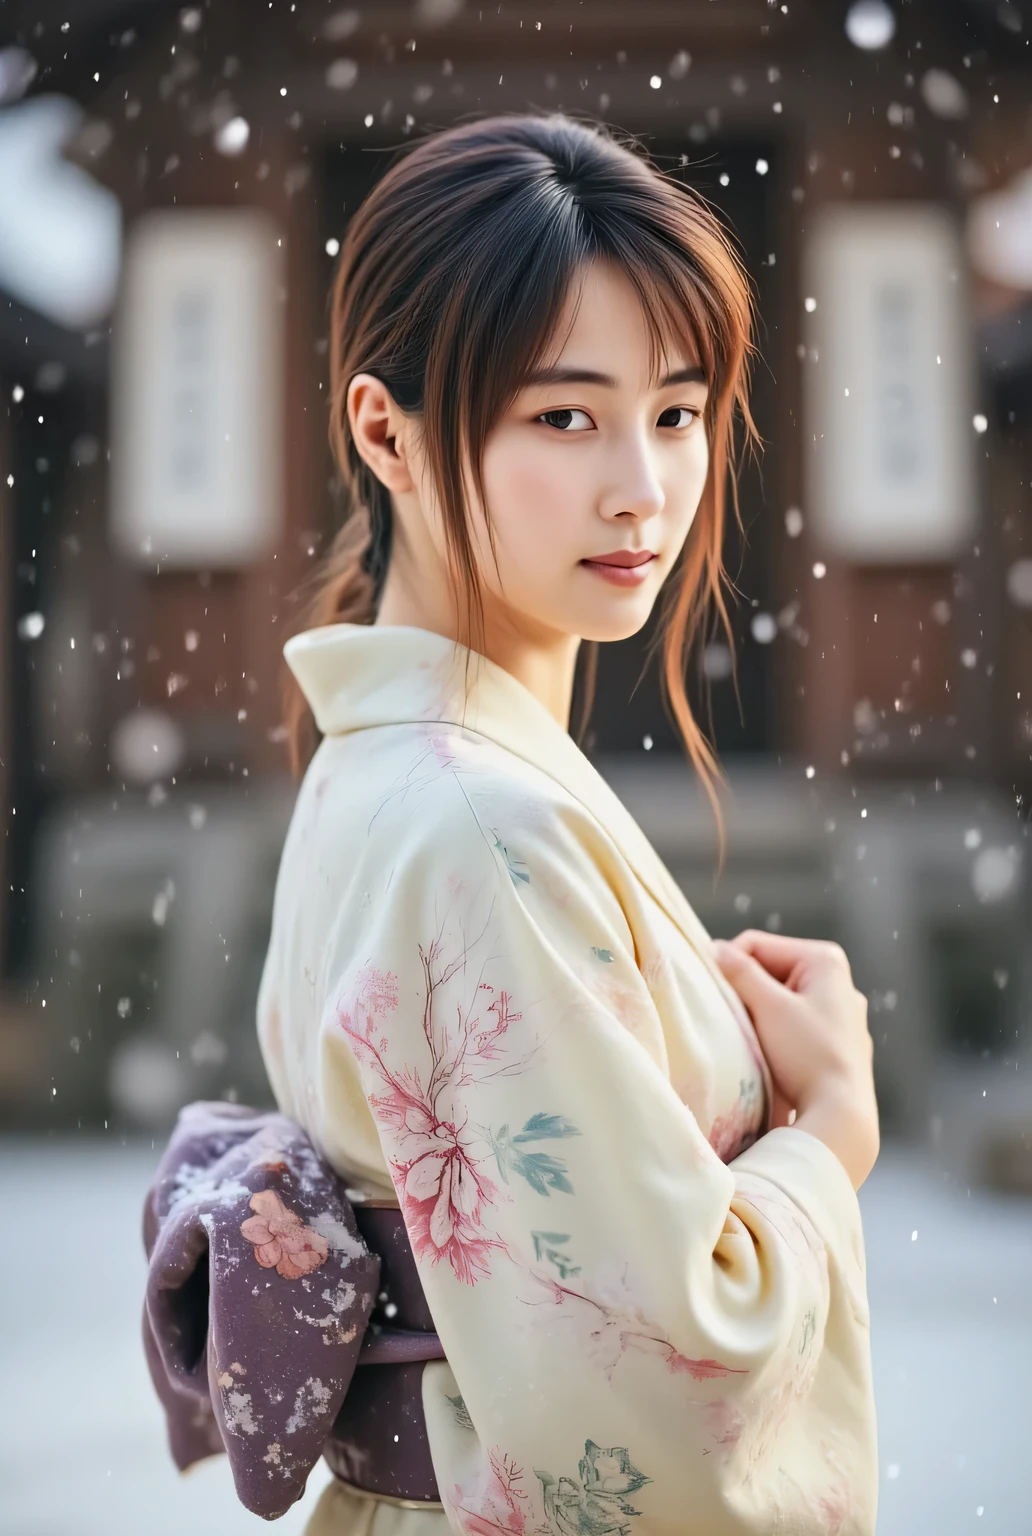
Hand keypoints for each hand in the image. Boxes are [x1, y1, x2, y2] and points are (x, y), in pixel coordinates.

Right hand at [712, 930, 879, 1189]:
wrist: (841, 1115)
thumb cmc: (807, 1055)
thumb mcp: (768, 1007)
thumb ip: (739, 973)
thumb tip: (714, 949)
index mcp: (825, 961)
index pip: (757, 945)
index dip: (728, 964)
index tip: (708, 990)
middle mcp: (838, 982)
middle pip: (769, 972)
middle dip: (746, 992)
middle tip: (727, 1016)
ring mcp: (840, 1014)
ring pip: (779, 999)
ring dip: (758, 1014)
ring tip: (747, 1038)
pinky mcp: (836, 1042)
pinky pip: (793, 1024)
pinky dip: (775, 1032)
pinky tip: (767, 1054)